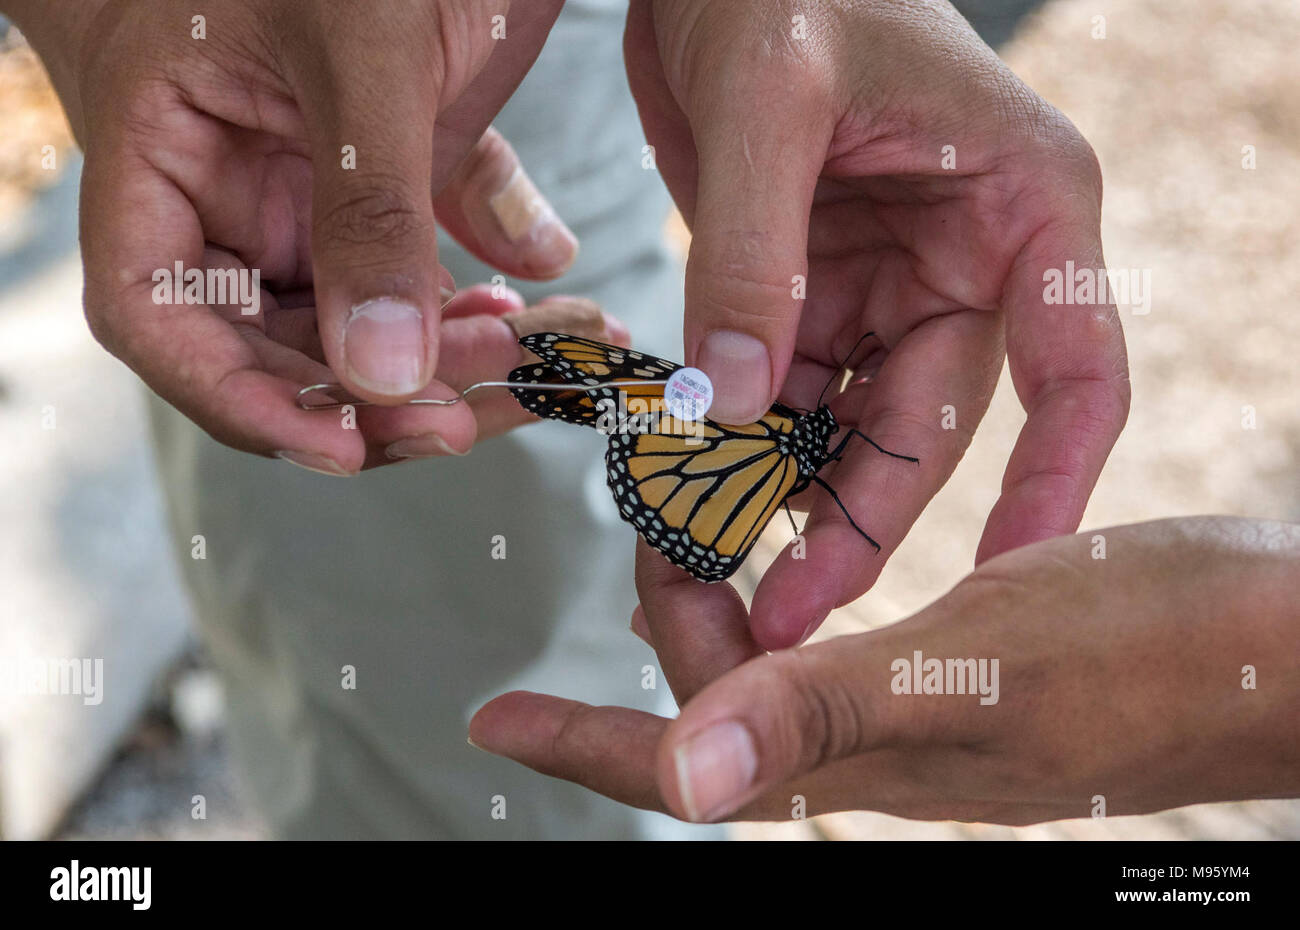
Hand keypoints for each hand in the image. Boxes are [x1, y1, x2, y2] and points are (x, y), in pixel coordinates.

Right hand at [8, 0, 578, 471]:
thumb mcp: (359, 48)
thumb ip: (368, 209)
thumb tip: (382, 375)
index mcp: (170, 152)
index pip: (160, 315)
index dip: (240, 400)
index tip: (339, 445)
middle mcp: (234, 188)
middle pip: (280, 343)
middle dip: (379, 397)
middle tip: (481, 414)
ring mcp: (318, 187)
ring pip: (369, 320)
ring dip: (454, 357)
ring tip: (543, 357)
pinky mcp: (398, 171)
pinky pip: (436, 257)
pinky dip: (494, 290)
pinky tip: (550, 295)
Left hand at [471, 517, 1299, 822]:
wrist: (1276, 643)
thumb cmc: (1145, 660)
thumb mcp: (973, 678)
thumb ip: (821, 720)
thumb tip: (679, 788)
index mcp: (861, 756)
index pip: (688, 768)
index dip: (586, 747)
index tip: (492, 720)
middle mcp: (877, 744)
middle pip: (720, 703)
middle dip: (668, 623)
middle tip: (646, 523)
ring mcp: (922, 707)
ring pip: (776, 664)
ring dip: (724, 600)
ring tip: (692, 520)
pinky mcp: (966, 662)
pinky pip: (842, 632)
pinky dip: (796, 576)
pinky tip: (797, 530)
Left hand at [624, 0, 1130, 644]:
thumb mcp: (769, 102)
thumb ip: (752, 255)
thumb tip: (727, 405)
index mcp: (1025, 206)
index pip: (1075, 368)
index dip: (1053, 482)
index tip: (1006, 582)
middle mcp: (971, 259)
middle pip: (933, 423)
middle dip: (859, 517)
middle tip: (786, 609)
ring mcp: (891, 284)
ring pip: (854, 423)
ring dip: (789, 493)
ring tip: (716, 562)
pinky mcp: (815, 292)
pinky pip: (788, 391)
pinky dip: (743, 443)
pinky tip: (693, 491)